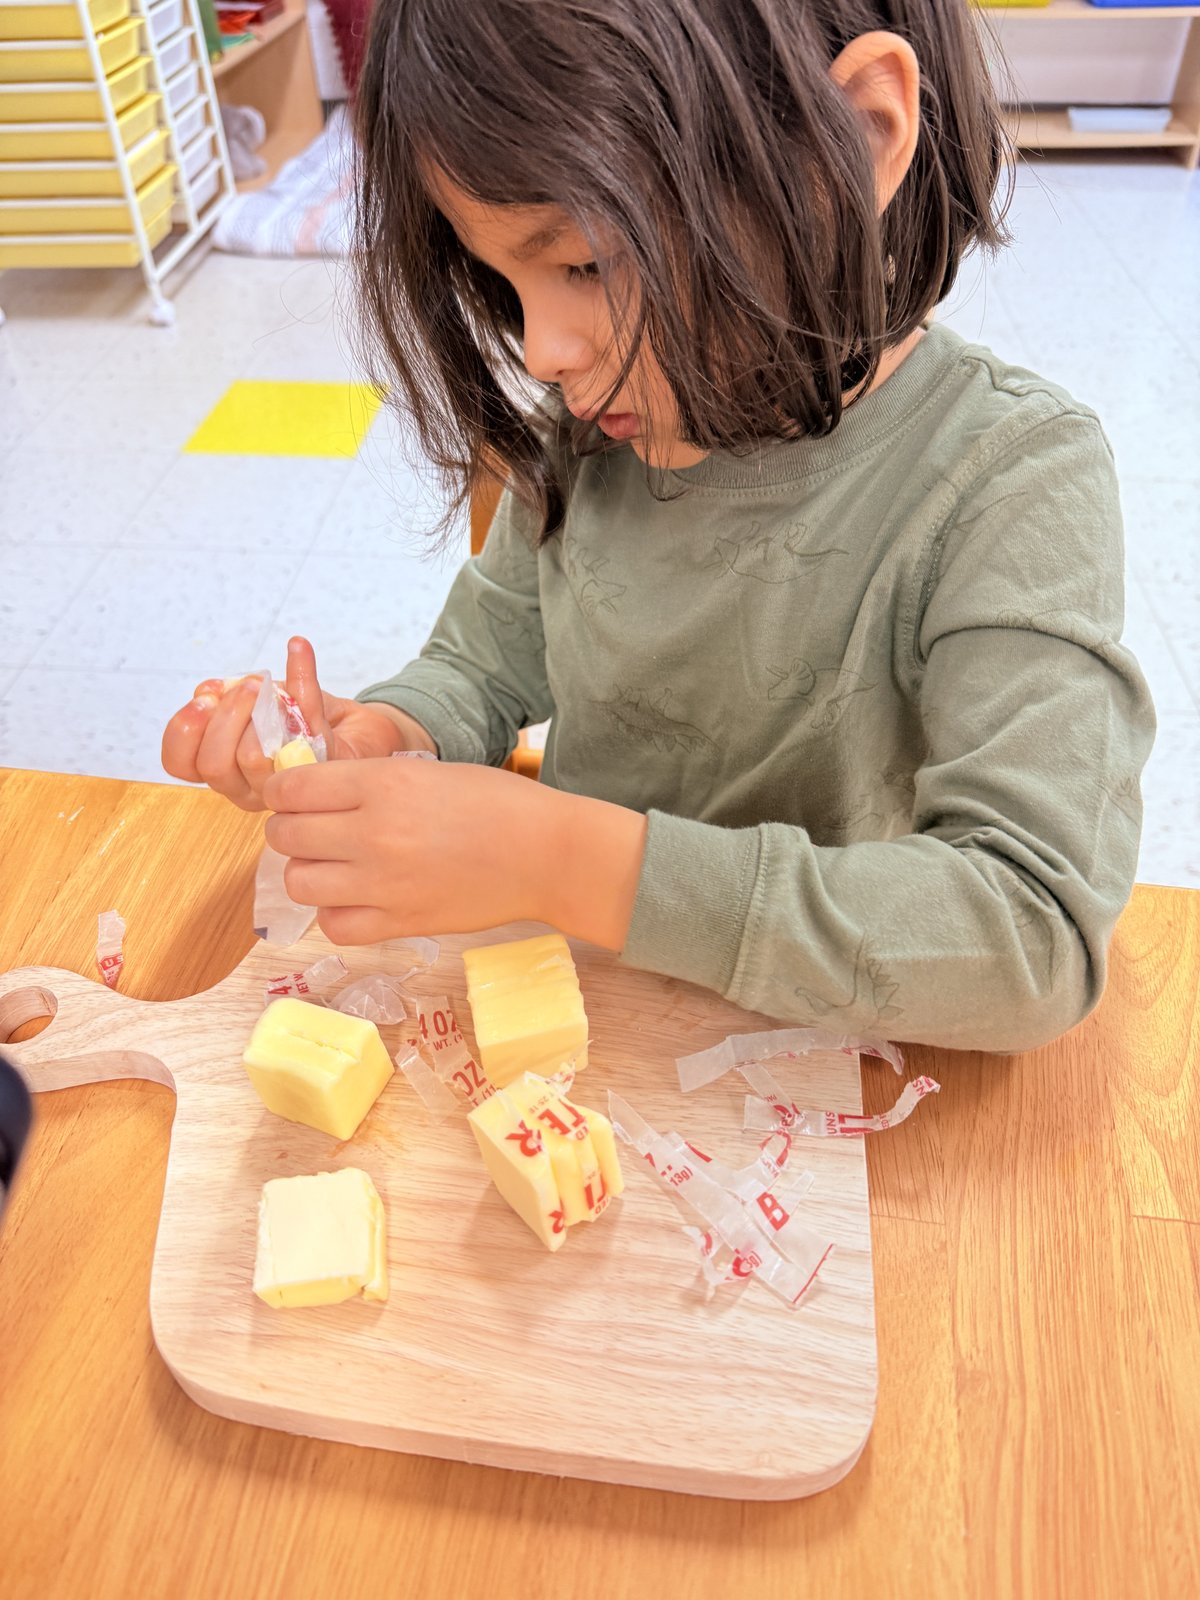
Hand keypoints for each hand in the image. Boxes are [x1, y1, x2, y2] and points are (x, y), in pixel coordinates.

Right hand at [161, 637, 432, 810]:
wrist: (361, 730)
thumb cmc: (303, 718)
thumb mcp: (257, 700)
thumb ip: (229, 696)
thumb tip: (209, 691)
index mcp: (225, 769)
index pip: (181, 764)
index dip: (182, 732)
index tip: (200, 700)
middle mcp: (249, 787)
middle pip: (213, 765)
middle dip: (222, 718)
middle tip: (243, 687)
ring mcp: (286, 786)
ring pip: (251, 759)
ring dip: (255, 709)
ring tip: (265, 682)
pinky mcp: (323, 770)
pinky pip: (306, 727)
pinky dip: (302, 678)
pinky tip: (298, 648)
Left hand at [262, 756, 646, 949]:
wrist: (545, 854)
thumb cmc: (496, 803)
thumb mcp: (427, 771)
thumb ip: (370, 782)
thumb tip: (315, 795)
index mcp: (382, 784)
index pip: (292, 790)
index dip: (282, 793)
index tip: (290, 798)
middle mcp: (374, 834)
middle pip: (286, 837)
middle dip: (289, 831)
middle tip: (309, 832)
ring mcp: (384, 884)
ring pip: (299, 884)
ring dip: (307, 873)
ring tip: (330, 868)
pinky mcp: (400, 923)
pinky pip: (334, 926)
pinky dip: (334, 914)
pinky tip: (353, 901)